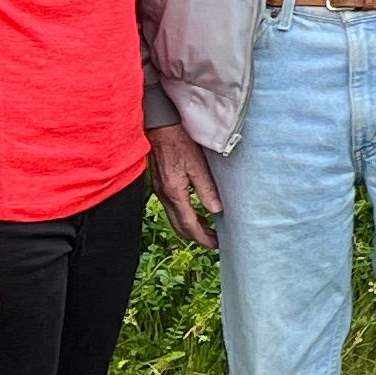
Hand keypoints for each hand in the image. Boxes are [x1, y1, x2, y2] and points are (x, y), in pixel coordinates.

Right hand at [150, 127, 223, 250]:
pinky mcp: (161, 186)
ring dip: (191, 228)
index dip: (202, 237)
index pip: (189, 224)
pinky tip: (196, 214)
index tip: (215, 244)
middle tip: (214, 242)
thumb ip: (206, 189)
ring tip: (209, 231)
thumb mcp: (197, 166)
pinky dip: (184, 217)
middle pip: (180, 226)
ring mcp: (160, 192)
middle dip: (197, 237)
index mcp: (174, 193)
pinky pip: (172, 209)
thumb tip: (216, 210)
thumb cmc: (179, 143)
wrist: (159, 129)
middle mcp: (165, 196)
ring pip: (175, 219)